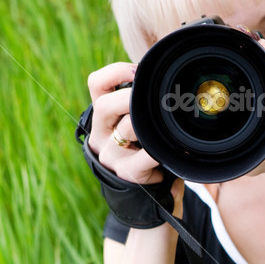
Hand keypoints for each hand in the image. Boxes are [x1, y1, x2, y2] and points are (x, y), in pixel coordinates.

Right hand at [86, 61, 183, 215]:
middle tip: (151, 98)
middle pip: (105, 105)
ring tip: (163, 125)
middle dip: (130, 97)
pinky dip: (158, 149)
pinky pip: (145, 155)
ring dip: (146, 123)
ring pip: (126, 128)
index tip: (138, 70)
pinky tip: (168, 148)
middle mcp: (101, 134)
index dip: (115, 71)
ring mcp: (111, 155)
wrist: (146, 193)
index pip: (96, 84)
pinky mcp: (127, 172)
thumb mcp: (137, 124)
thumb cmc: (145, 149)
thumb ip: (141, 103)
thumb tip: (164, 76)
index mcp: (103, 116)